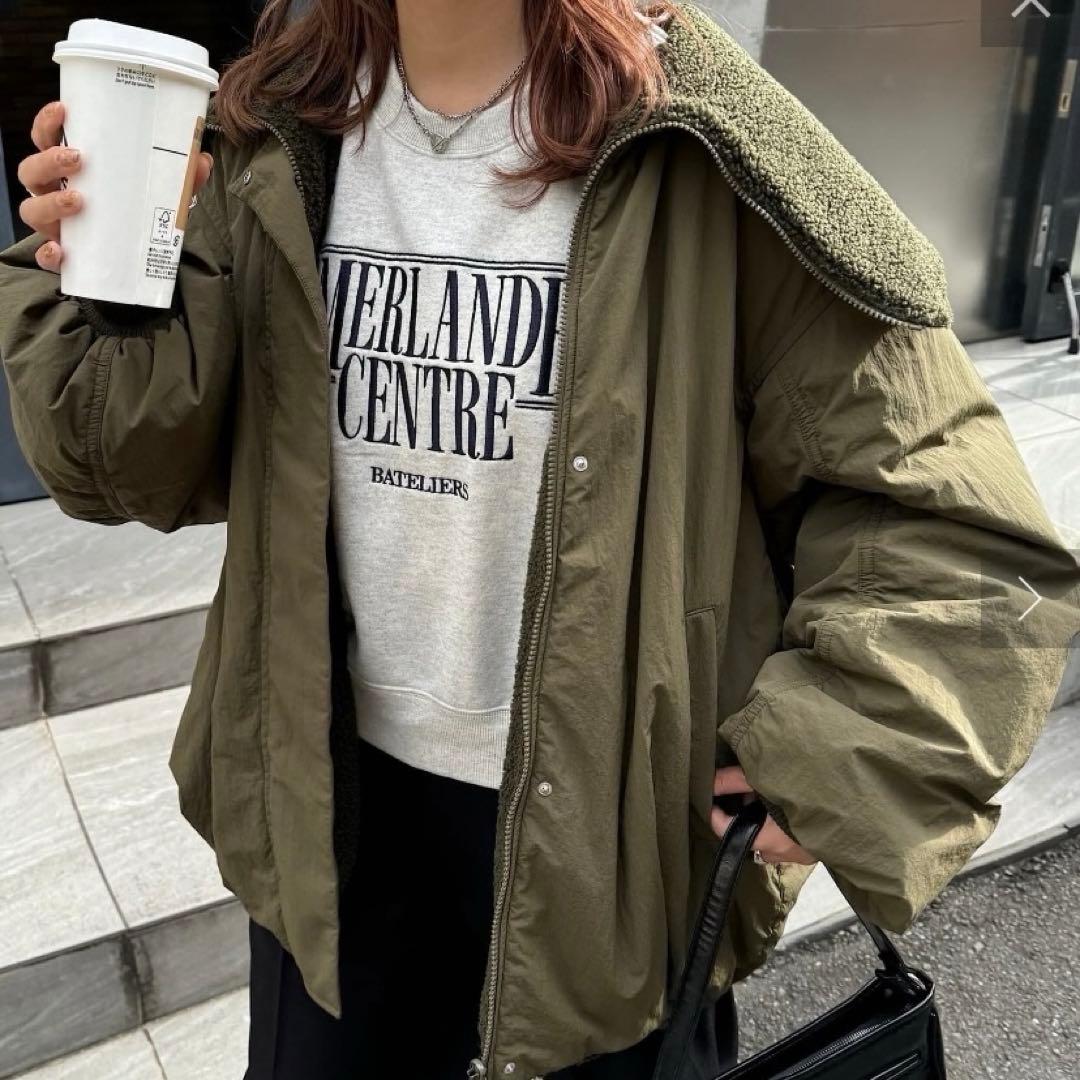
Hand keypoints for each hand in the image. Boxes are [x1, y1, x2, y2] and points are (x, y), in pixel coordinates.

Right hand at [17, 100, 213, 273]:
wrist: (139, 257)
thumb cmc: (136, 210)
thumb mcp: (158, 190)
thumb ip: (180, 176)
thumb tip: (201, 160)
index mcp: (68, 168)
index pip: (45, 138)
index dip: (47, 123)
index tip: (64, 110)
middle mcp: (53, 191)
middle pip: (31, 170)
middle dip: (48, 161)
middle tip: (78, 158)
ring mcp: (54, 223)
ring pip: (31, 209)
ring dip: (50, 202)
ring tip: (79, 200)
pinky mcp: (63, 256)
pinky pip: (45, 256)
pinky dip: (49, 254)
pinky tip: (60, 250)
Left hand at [711, 765, 816, 865]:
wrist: (858, 816)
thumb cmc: (806, 797)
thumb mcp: (763, 782)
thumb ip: (733, 781)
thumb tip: (707, 780)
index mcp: (763, 840)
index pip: (723, 830)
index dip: (715, 811)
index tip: (712, 796)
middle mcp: (777, 854)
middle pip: (747, 833)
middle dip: (742, 812)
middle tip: (744, 788)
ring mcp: (797, 856)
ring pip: (768, 836)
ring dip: (764, 817)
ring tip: (767, 790)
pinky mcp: (814, 851)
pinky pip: (788, 837)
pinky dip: (783, 822)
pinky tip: (790, 802)